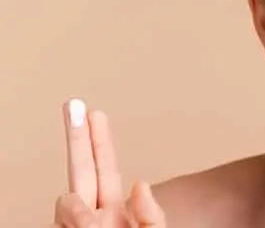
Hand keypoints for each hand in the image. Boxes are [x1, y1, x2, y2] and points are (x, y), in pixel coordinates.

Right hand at [53, 99, 165, 226]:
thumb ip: (151, 215)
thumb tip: (140, 184)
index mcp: (116, 214)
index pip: (105, 169)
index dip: (100, 141)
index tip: (95, 114)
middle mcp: (92, 217)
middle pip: (80, 168)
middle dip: (77, 136)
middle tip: (73, 104)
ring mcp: (72, 227)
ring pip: (66, 201)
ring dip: (78, 212)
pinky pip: (59, 224)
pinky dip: (78, 224)